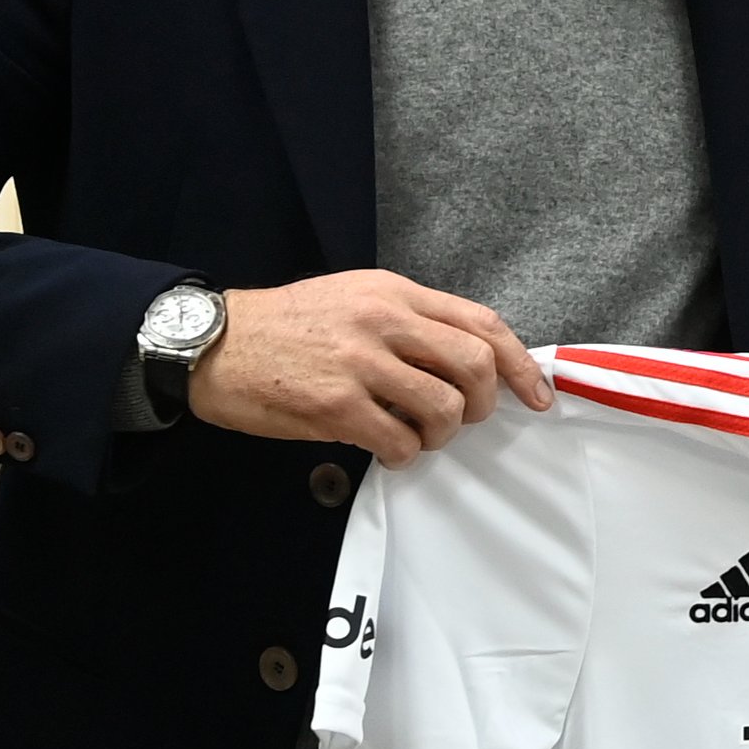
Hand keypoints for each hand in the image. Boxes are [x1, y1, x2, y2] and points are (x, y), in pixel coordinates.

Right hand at [186, 270, 551, 466]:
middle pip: (476, 366)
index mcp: (394, 293)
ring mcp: (360, 363)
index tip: (537, 397)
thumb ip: (410, 322)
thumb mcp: (355, 298)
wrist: (212, 343)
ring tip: (415, 435)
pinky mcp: (335, 405)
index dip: (521, 365)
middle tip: (464, 420)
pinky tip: (386, 449)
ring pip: (444, 408)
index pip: (482, 324)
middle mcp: (384, 321)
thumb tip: (467, 363)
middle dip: (484, 404)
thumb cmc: (286, 326)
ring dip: (441, 434)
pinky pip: (399, 442)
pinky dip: (404, 456)